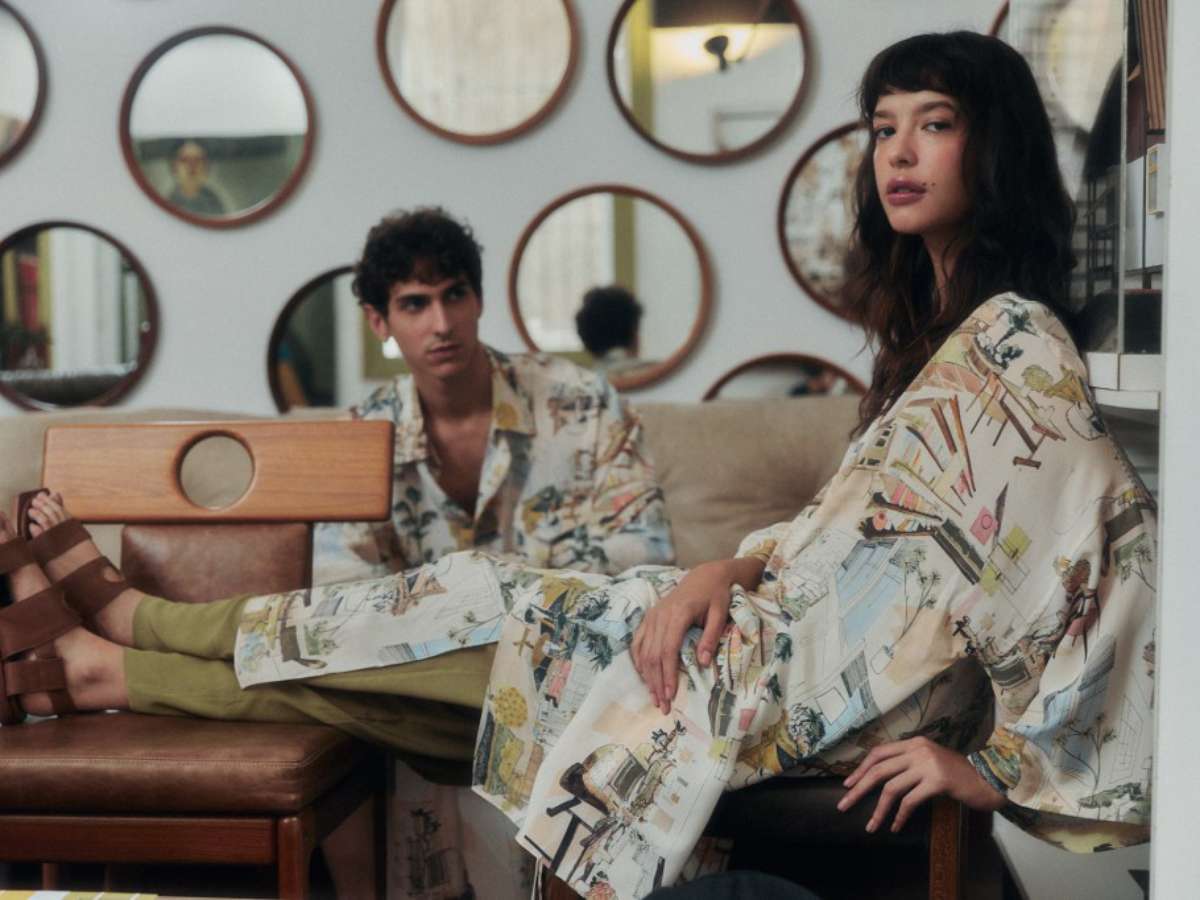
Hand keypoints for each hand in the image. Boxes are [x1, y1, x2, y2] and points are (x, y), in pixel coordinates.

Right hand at [630, 558, 760, 714]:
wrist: (705, 575)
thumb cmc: (716, 594)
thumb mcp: (720, 612)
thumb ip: (711, 636)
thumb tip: (704, 663)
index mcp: (678, 614)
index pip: (668, 649)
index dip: (668, 674)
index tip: (671, 695)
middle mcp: (660, 616)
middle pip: (653, 655)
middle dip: (657, 682)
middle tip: (663, 706)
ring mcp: (652, 616)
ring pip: (643, 651)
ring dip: (647, 677)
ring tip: (654, 698)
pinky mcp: (649, 618)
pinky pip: (638, 642)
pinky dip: (639, 661)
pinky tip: (644, 677)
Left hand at [837, 737, 1006, 832]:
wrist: (990, 779)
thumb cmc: (959, 774)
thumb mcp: (931, 760)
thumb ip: (910, 763)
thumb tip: (881, 777)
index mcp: (914, 742)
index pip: (878, 752)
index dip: (861, 769)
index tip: (848, 784)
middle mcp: (918, 750)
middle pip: (879, 770)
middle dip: (858, 788)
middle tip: (844, 804)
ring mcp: (928, 764)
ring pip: (891, 788)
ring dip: (878, 810)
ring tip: (871, 825)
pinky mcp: (938, 781)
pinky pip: (910, 801)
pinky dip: (899, 815)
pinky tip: (895, 826)